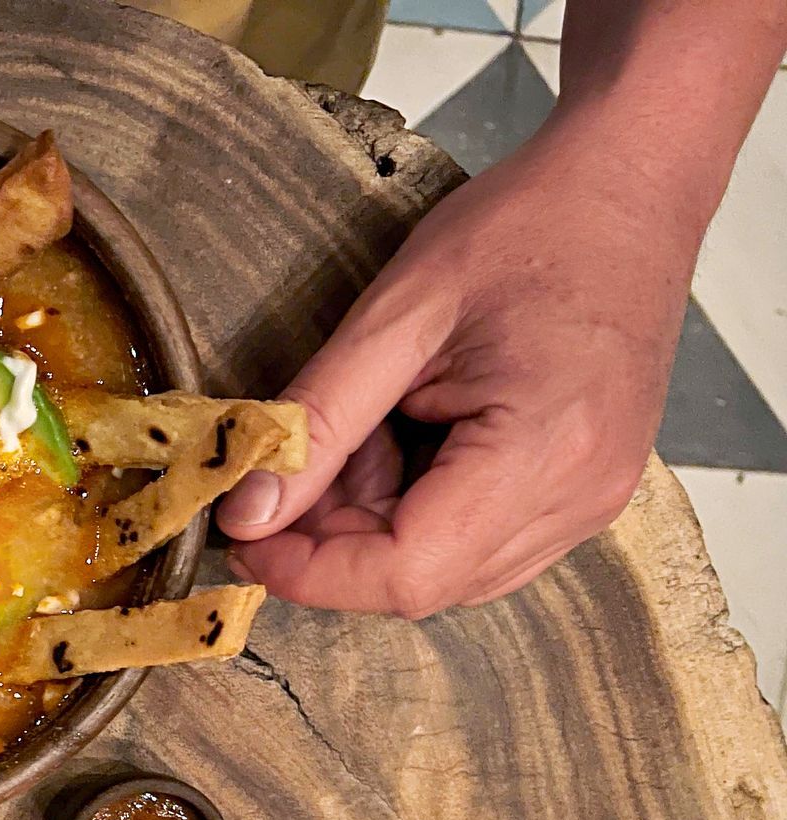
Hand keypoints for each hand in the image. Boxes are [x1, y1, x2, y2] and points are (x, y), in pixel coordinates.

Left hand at [216, 111, 700, 616]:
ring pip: (446, 571)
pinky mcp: (584, 490)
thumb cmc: (526, 227)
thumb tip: (247, 512)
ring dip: (372, 526)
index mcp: (541, 452)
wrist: (630, 183)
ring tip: (359, 436)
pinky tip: (403, 439)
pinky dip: (418, 511)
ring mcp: (591, 501)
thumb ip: (318, 422)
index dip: (309, 571)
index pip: (406, 574)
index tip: (242, 534)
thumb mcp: (396, 315)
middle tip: (290, 467)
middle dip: (333, 543)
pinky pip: (480, 541)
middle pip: (422, 583)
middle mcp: (580, 498)